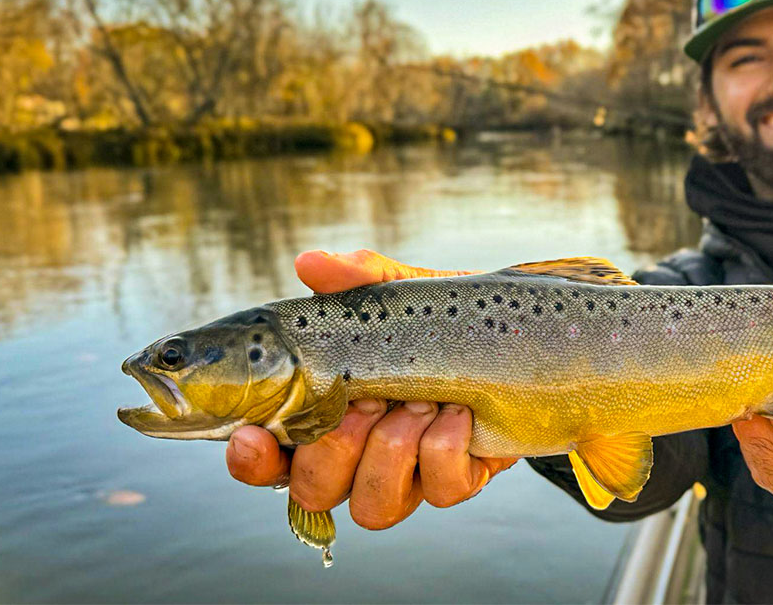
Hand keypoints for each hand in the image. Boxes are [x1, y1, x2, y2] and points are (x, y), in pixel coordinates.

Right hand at [224, 249, 517, 528]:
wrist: (520, 335)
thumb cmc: (442, 320)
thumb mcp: (400, 295)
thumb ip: (357, 281)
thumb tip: (310, 263)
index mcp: (326, 417)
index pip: (270, 460)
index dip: (253, 460)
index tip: (254, 434)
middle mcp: (359, 457)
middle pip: (313, 493)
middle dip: (335, 449)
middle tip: (369, 400)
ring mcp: (409, 476)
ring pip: (373, 508)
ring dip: (390, 454)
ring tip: (418, 404)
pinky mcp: (460, 480)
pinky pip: (441, 491)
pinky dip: (444, 450)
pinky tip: (457, 412)